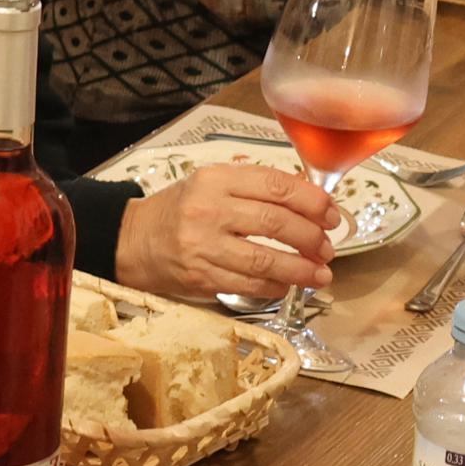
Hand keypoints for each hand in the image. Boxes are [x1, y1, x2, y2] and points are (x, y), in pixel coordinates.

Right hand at [118, 159, 336, 303]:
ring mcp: (203, 245)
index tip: (331, 215)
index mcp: (217, 179)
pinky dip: (275, 286)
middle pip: (275, 222)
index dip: (312, 201)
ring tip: (320, 274)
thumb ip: (257, 188)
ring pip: (264, 259)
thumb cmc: (182, 209)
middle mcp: (209, 208)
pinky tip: (288, 285)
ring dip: (300, 269)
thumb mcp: (214, 184)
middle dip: (311, 237)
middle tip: (328, 248)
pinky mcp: (200, 276)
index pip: (276, 185)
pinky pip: (248, 284)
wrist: (134, 240)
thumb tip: (311, 200)